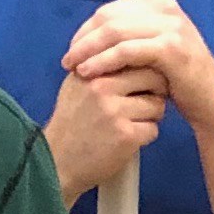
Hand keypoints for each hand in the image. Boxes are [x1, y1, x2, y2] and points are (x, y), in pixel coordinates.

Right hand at [45, 59, 166, 197]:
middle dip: (156, 92)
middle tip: (143, 105)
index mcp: (92, 70)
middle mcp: (102, 87)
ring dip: (151, 117)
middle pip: (154, 78)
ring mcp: (115, 111)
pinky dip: (145, 137)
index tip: (141, 84)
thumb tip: (135, 51)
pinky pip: (153, 129)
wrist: (56, 162)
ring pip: (157, 105)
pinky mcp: (125, 136)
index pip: (136, 56)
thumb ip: (101, 66)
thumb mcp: (77, 85)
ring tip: (132, 124)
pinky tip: (127, 141)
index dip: (145, 71)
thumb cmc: (71, 124)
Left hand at [66, 0, 213, 135]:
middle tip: (67, 61)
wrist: (209, 100)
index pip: (109, 10)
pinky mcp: (170, 47)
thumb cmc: (175, 77)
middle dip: (83, 39)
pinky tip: (88, 73)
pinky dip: (102, 61)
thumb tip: (87, 31)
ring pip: (114, 32)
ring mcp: (170, 24)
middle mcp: (165, 5)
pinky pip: (126, 50)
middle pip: (108, 17)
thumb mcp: (150, 45)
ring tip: (72, 68)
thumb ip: (127, 32)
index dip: (85, 30)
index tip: (72, 50)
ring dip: (88, 50)